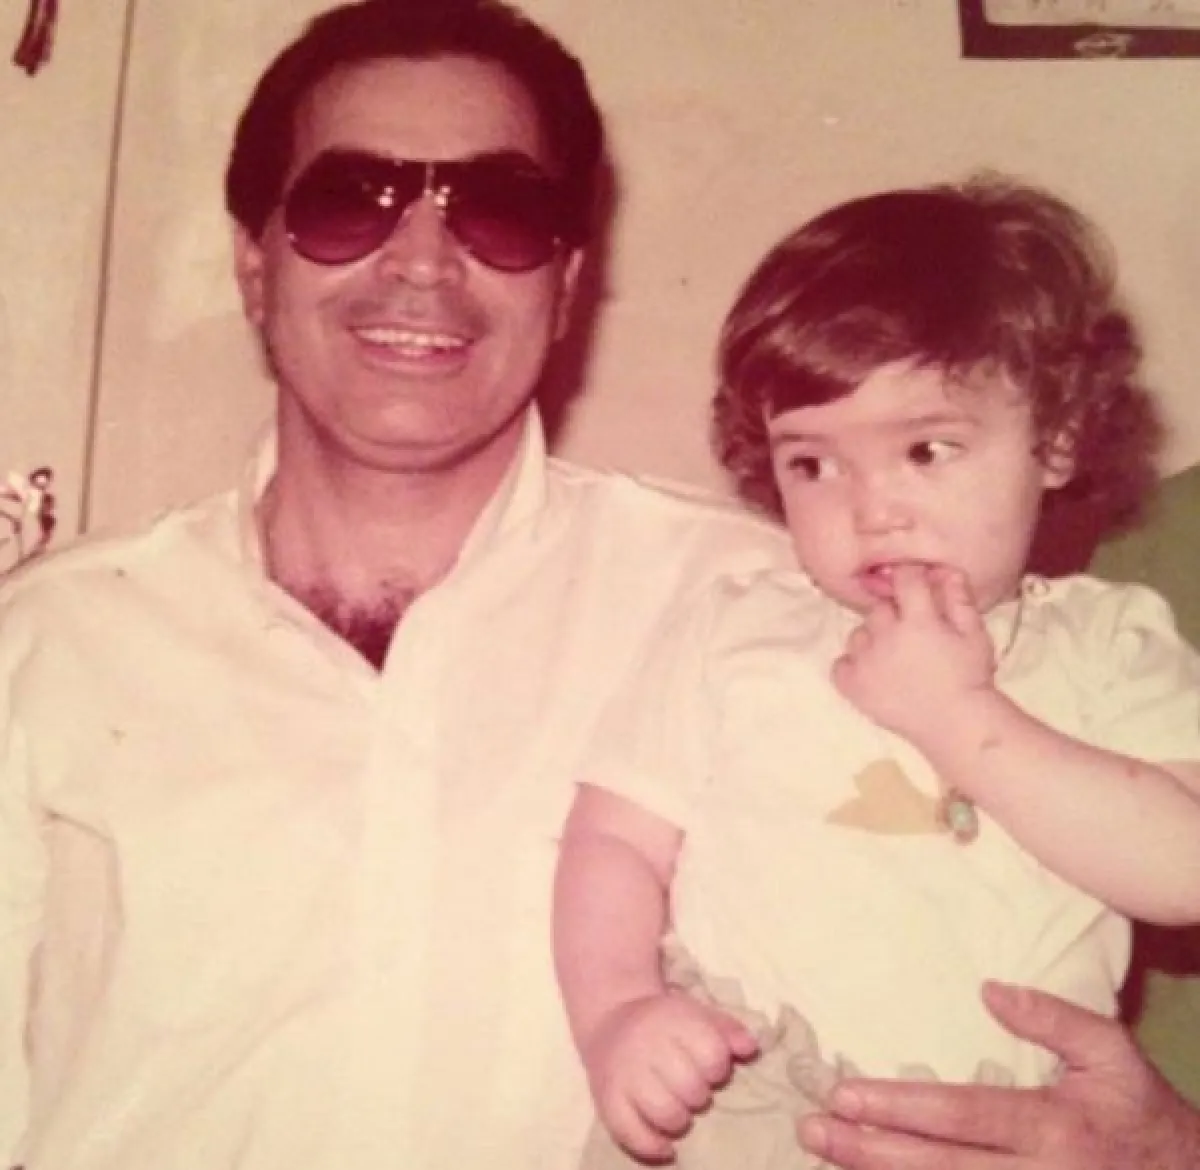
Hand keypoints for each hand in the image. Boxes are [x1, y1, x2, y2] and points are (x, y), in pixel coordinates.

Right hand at [582, 990, 757, 1161]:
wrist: (610, 1019)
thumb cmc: (665, 1022)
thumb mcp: (697, 1014)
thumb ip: (727, 1030)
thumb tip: (751, 1049)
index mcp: (673, 1020)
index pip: (712, 1055)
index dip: (718, 1068)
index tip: (711, 1069)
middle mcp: (646, 1045)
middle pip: (690, 1087)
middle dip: (699, 1095)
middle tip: (693, 1090)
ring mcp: (624, 1074)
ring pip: (664, 1113)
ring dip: (680, 1120)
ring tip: (680, 1112)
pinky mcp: (607, 1099)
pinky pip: (630, 1133)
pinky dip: (652, 1146)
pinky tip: (667, 1147)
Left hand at [797, 981, 1199, 1169]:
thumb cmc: (1143, 1116)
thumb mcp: (1112, 1054)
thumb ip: (1054, 1018)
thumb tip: (989, 989)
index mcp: (1052, 1127)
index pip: (961, 1116)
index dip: (899, 1107)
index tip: (844, 1093)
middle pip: (937, 1167)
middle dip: (868, 1150)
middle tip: (811, 1127)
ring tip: (825, 1153)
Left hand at [832, 565, 994, 742]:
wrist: (956, 724)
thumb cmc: (970, 677)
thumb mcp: (974, 634)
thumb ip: (958, 599)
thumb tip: (944, 570)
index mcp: (917, 620)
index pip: (904, 579)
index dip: (910, 577)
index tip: (915, 585)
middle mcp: (885, 636)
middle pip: (878, 609)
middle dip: (894, 614)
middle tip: (911, 632)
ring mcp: (865, 662)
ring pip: (858, 635)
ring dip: (872, 639)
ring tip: (894, 655)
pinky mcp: (853, 686)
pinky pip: (840, 665)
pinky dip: (852, 665)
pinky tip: (872, 671)